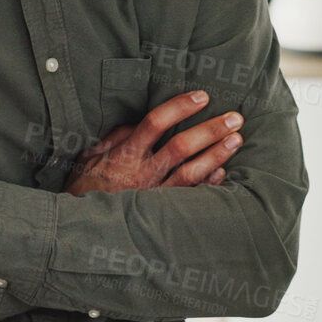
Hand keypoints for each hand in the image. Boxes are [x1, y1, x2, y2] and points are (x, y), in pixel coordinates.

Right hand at [64, 90, 242, 195]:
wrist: (84, 224)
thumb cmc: (87, 185)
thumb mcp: (92, 155)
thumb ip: (117, 137)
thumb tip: (139, 122)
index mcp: (125, 154)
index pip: (155, 123)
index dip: (179, 108)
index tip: (201, 97)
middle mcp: (143, 173)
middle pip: (181, 147)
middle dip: (210, 130)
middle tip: (234, 118)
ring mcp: (155, 194)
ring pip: (192, 173)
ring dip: (217, 155)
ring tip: (236, 140)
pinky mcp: (162, 211)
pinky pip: (190, 197)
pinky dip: (208, 183)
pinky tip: (223, 171)